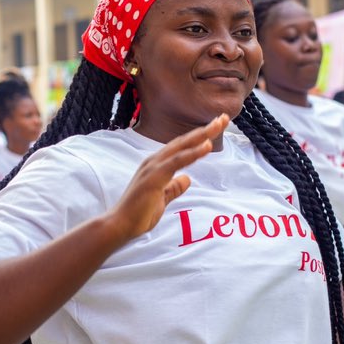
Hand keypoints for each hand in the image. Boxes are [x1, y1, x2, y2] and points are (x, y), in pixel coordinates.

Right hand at [107, 115, 228, 241]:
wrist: (120, 225)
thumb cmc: (138, 214)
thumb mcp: (162, 199)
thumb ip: (174, 188)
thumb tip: (187, 178)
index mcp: (156, 165)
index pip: (181, 147)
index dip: (199, 137)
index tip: (216, 128)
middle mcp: (155, 161)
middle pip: (184, 141)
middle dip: (205, 129)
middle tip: (224, 117)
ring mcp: (154, 167)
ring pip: (182, 146)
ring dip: (202, 134)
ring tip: (220, 124)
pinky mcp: (155, 176)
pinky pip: (178, 161)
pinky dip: (193, 152)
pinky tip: (207, 145)